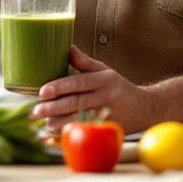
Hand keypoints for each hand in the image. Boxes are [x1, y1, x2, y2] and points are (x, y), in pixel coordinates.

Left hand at [32, 46, 154, 133]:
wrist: (146, 107)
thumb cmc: (120, 88)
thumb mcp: (105, 71)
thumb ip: (84, 62)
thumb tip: (67, 47)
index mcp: (103, 80)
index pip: (78, 83)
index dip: (59, 87)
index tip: (42, 92)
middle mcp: (106, 97)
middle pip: (76, 103)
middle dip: (54, 108)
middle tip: (37, 110)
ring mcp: (109, 114)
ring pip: (80, 119)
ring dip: (60, 123)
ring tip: (44, 123)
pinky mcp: (109, 128)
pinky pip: (86, 131)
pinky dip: (71, 132)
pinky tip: (57, 134)